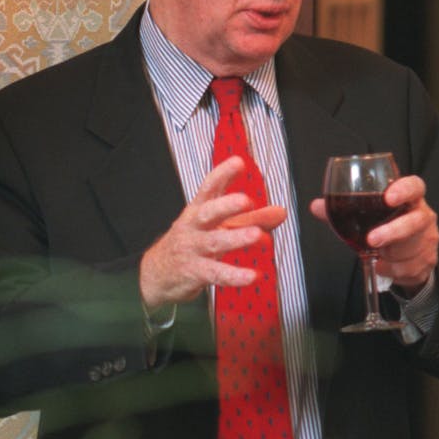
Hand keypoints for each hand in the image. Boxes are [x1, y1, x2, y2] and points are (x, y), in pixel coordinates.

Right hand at [139, 156, 285, 310]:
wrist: (158, 272)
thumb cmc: (193, 242)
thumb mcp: (218, 226)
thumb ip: (251, 218)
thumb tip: (280, 212)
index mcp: (199, 209)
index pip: (209, 187)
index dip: (222, 174)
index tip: (238, 162)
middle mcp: (194, 226)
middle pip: (208, 212)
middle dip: (226, 205)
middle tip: (246, 201)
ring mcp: (192, 248)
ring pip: (214, 242)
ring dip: (236, 238)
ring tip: (258, 236)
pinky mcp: (194, 271)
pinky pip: (215, 273)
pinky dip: (234, 275)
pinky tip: (251, 275)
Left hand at [309, 174, 438, 293]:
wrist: (413, 253)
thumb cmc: (388, 226)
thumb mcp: (369, 216)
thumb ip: (344, 210)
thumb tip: (317, 206)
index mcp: (410, 199)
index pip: (415, 186)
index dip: (404, 190)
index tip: (388, 197)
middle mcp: (424, 216)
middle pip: (415, 221)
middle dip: (393, 232)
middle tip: (372, 240)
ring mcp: (429, 239)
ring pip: (410, 250)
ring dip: (389, 257)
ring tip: (377, 255)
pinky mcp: (429, 260)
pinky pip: (408, 269)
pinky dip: (391, 270)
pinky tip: (384, 266)